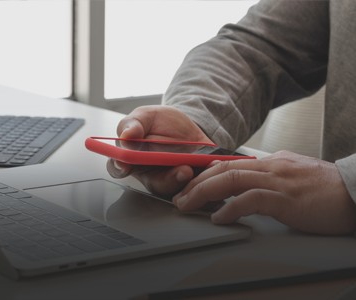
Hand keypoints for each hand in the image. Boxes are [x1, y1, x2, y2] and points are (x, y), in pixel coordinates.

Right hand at [106, 105, 213, 197]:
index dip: (120, 168)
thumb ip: (133, 124)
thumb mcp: (146, 116)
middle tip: (172, 169)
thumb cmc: (161, 123)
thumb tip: (126, 135)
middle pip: (151, 183)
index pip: (119, 168)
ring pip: (173, 187)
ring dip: (180, 180)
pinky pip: (193, 186)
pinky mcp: (190, 181)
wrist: (190, 125)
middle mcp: (149, 173)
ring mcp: (170, 179)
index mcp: (132, 158)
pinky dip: (199, 178)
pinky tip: (203, 167)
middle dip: (163, 179)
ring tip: (187, 169)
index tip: (125, 165)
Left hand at [173, 150, 355, 234]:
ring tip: (187, 205)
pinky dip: (230, 208)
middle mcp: (270, 166)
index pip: (228, 163)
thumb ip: (269, 174)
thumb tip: (247, 177)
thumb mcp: (293, 174)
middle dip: (195, 183)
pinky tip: (218, 217)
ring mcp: (277, 181)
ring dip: (203, 193)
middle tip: (179, 197)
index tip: (188, 185)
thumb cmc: (326, 188)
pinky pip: (251, 200)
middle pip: (222, 169)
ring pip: (230, 180)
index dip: (204, 174)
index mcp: (271, 162)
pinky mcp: (286, 199)